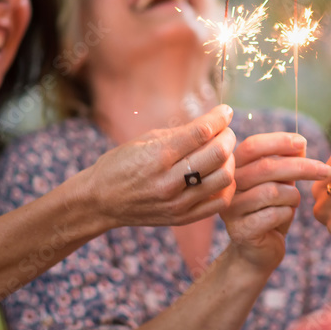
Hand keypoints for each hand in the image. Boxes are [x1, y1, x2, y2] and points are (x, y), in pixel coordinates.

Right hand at [82, 105, 237, 228]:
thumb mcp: (144, 140)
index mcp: (157, 155)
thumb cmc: (121, 164)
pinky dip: (226, 186)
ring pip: (224, 178)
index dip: (220, 118)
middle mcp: (169, 181)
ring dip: (229, 161)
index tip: (226, 111)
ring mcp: (177, 203)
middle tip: (224, 132)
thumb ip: (180, 133)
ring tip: (221, 155)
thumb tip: (213, 123)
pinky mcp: (182, 218)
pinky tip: (217, 176)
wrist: (100, 201)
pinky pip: (220, 202)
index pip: (201, 132)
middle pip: (218, 154)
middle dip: (228, 136)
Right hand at [221, 132, 330, 274]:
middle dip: (301, 166)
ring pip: (272, 192)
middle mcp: (228, 187)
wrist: (258, 251)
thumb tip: (299, 143)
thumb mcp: (281, 182)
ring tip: (294, 203)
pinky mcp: (240, 230)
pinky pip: (274, 214)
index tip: (303, 142)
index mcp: (234, 169)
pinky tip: (284, 218)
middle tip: (326, 170)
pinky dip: (287, 214)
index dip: (278, 141)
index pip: (252, 146)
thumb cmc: (271, 210)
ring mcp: (231, 209)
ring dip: (293, 196)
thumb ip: (287, 161)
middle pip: (266, 167)